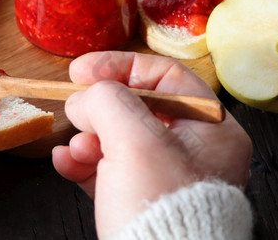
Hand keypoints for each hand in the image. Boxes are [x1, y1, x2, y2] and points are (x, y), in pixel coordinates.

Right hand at [52, 52, 251, 237]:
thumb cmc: (163, 211)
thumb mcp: (135, 140)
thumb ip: (107, 101)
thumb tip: (85, 98)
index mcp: (213, 131)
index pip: (165, 77)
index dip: (120, 67)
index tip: (83, 71)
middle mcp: (194, 153)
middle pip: (137, 109)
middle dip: (99, 111)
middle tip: (76, 111)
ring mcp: (166, 179)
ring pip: (119, 141)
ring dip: (87, 139)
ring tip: (74, 149)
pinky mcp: (140, 203)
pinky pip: (108, 171)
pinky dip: (84, 163)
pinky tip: (65, 162)